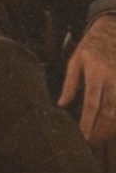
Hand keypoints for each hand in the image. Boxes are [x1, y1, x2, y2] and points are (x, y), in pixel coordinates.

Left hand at [59, 13, 115, 143]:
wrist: (112, 30)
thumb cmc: (90, 46)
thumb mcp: (75, 60)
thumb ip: (70, 83)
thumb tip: (61, 105)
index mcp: (96, 73)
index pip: (92, 104)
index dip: (88, 122)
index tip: (83, 135)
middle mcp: (113, 79)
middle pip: (109, 111)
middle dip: (100, 130)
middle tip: (91, 142)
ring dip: (111, 128)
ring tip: (100, 138)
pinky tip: (112, 126)